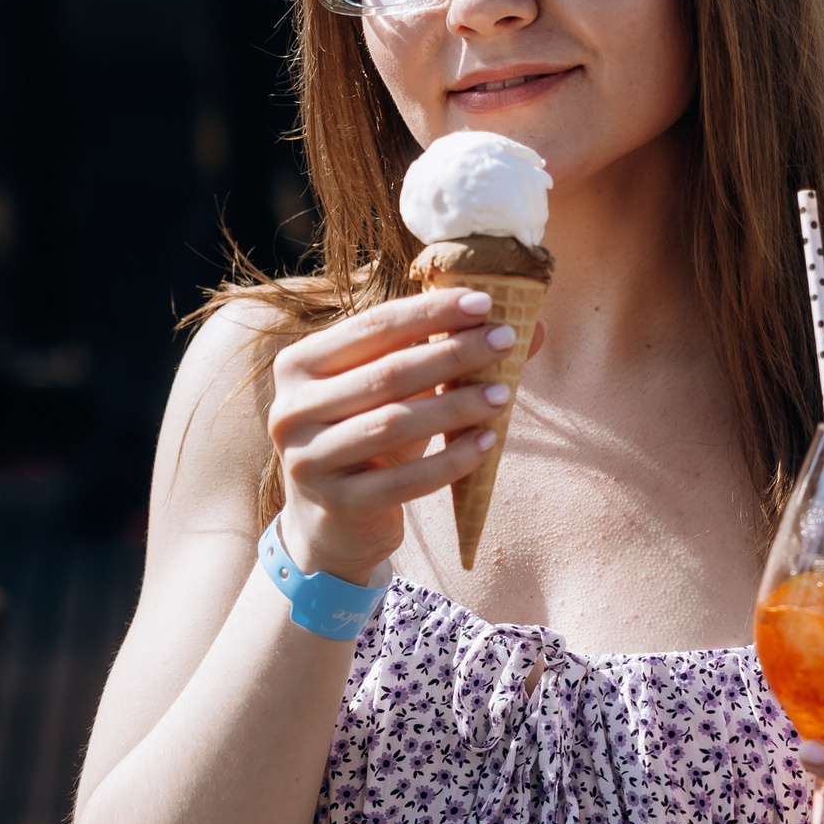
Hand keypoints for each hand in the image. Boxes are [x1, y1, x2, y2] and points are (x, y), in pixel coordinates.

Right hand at [266, 290, 533, 582]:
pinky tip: (486, 444)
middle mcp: (292, 409)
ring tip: (503, 395)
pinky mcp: (337, 505)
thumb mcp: (395, 394)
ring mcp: (309, 460)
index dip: (430, 311)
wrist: (332, 522)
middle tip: (504, 340)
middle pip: (386, 372)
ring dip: (455, 406)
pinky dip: (450, 461)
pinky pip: (403, 481)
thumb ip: (442, 355)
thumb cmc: (370, 439)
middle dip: (453, 353)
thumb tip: (531, 328)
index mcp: (299, 365)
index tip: (485, 302)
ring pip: (394, 424)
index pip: (372, 327)